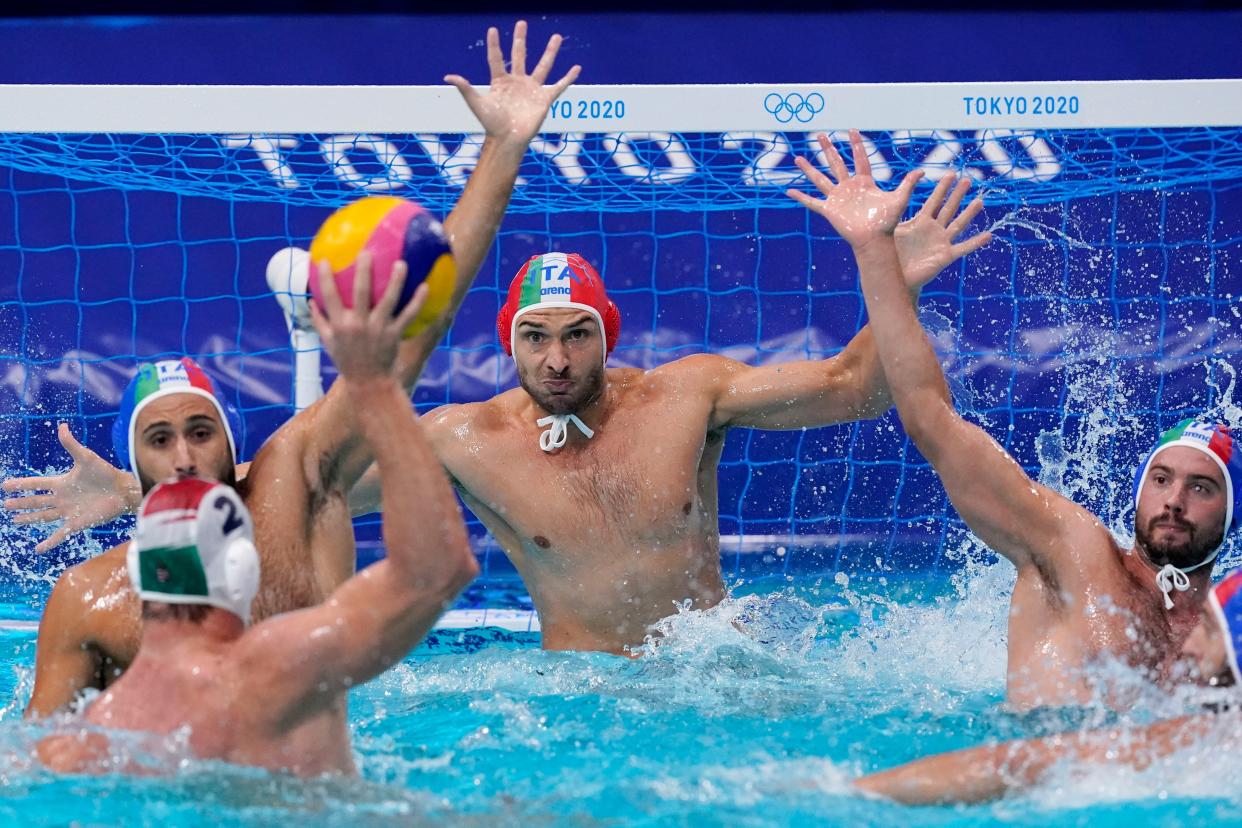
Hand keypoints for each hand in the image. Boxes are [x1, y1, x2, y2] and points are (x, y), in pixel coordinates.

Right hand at [2, 423, 137, 552]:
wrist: (124, 489)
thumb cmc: (106, 473)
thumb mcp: (86, 458)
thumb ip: (71, 444)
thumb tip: (62, 425)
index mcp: (62, 483)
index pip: (37, 484)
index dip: (21, 485)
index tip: (5, 485)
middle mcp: (63, 498)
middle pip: (36, 501)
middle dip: (21, 503)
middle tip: (5, 505)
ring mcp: (69, 512)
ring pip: (43, 516)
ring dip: (29, 519)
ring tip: (14, 521)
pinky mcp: (77, 523)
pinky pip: (60, 534)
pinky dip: (50, 542)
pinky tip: (38, 549)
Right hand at [309, 253, 429, 383]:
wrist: (368, 383)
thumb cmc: (347, 361)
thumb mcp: (328, 343)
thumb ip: (319, 321)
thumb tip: (311, 301)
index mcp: (340, 325)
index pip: (329, 297)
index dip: (325, 278)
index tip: (324, 260)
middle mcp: (358, 324)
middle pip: (360, 292)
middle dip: (363, 270)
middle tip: (367, 251)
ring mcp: (378, 329)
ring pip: (388, 300)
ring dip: (395, 281)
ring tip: (401, 263)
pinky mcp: (394, 335)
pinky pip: (408, 315)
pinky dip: (417, 301)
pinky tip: (425, 286)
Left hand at [443, 20, 580, 143]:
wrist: (508, 140)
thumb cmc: (492, 124)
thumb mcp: (477, 104)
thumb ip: (466, 88)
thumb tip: (448, 76)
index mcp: (500, 82)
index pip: (496, 58)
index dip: (494, 45)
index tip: (493, 30)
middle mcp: (517, 82)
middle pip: (520, 55)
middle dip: (520, 39)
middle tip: (522, 23)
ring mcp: (532, 89)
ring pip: (543, 65)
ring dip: (550, 51)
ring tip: (557, 37)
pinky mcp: (544, 99)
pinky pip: (559, 86)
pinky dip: (568, 78)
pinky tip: (576, 68)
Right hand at [786, 129, 922, 247]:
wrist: (874, 241)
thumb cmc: (887, 222)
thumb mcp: (899, 199)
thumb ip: (908, 184)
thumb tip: (923, 171)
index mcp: (864, 183)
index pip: (859, 159)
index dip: (856, 145)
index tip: (851, 131)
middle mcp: (848, 188)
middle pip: (836, 163)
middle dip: (828, 148)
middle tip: (821, 135)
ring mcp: (837, 198)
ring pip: (820, 179)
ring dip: (809, 169)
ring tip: (798, 158)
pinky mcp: (829, 210)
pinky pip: (812, 202)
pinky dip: (801, 197)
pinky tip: (789, 191)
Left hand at [894, 173, 992, 290]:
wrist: (897, 278)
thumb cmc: (893, 255)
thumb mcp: (892, 232)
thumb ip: (892, 216)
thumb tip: (883, 200)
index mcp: (921, 222)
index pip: (934, 201)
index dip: (942, 187)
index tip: (951, 173)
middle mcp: (934, 230)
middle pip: (949, 208)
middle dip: (957, 194)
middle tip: (967, 180)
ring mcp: (941, 242)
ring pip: (958, 225)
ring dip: (969, 213)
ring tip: (980, 201)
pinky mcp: (945, 256)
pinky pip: (963, 248)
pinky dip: (975, 242)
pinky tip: (988, 235)